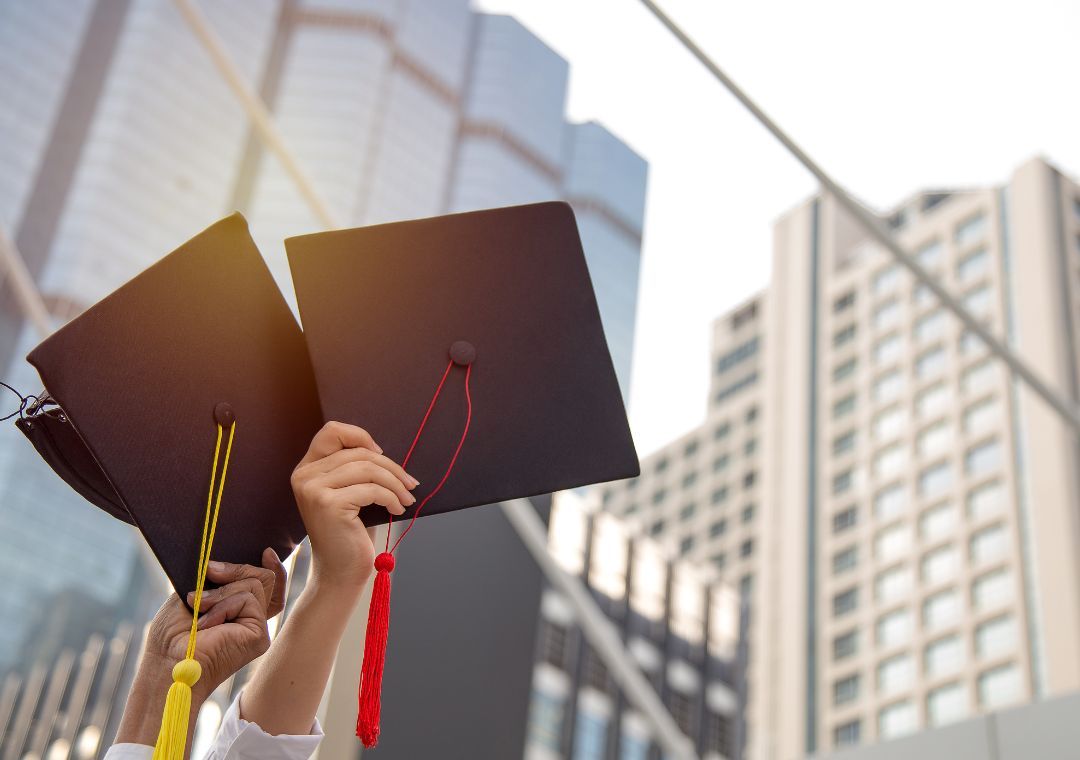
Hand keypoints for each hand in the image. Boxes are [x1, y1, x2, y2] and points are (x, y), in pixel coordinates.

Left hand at [145, 550, 284, 699]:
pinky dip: (222, 606)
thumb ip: (217, 580)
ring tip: (198, 607)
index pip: (269, 587)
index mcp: (240, 613)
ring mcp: (258, 629)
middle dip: (237, 568)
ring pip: (256, 584)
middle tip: (210, 572)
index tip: (265, 552)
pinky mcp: (259, 636)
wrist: (166, 662)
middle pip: (266, 578)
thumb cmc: (173, 635)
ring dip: (221, 592)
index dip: (273, 568)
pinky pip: (248, 599)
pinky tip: (206, 623)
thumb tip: (226, 563)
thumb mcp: (195, 594)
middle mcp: (253, 621)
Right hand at [290, 421, 418, 590]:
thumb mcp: (349, 494)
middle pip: (358, 452)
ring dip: (395, 483)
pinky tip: (397, 509)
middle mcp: (304, 476)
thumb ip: (353, 468)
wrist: (340, 572)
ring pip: (367, 469)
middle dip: (391, 467)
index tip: (382, 453)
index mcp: (307, 469)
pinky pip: (371, 489)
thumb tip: (382, 451)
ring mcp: (313, 489)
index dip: (360, 435)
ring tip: (407, 499)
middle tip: (410, 484)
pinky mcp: (328, 504)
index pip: (331, 431)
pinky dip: (392, 497)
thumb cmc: (349, 533)